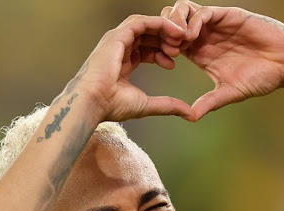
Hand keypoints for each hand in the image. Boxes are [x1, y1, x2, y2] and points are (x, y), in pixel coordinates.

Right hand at [70, 15, 193, 121]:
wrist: (93, 102)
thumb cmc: (112, 106)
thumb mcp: (147, 104)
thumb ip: (168, 105)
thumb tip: (190, 114)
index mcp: (122, 63)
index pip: (145, 50)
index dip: (162, 53)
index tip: (173, 63)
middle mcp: (119, 48)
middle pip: (147, 35)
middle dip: (166, 40)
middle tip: (182, 48)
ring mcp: (117, 40)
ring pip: (146, 25)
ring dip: (165, 30)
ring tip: (181, 39)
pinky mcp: (117, 35)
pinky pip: (142, 22)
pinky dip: (160, 24)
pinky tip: (175, 32)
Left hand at [162, 1, 283, 119]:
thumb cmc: (262, 78)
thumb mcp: (230, 93)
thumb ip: (210, 102)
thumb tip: (191, 118)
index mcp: (199, 52)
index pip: (170, 41)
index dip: (162, 48)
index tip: (164, 62)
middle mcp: (204, 35)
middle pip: (171, 21)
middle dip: (163, 31)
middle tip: (168, 49)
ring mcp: (215, 24)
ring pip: (183, 10)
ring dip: (174, 23)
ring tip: (177, 42)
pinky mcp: (228, 16)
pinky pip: (203, 12)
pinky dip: (192, 22)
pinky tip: (190, 37)